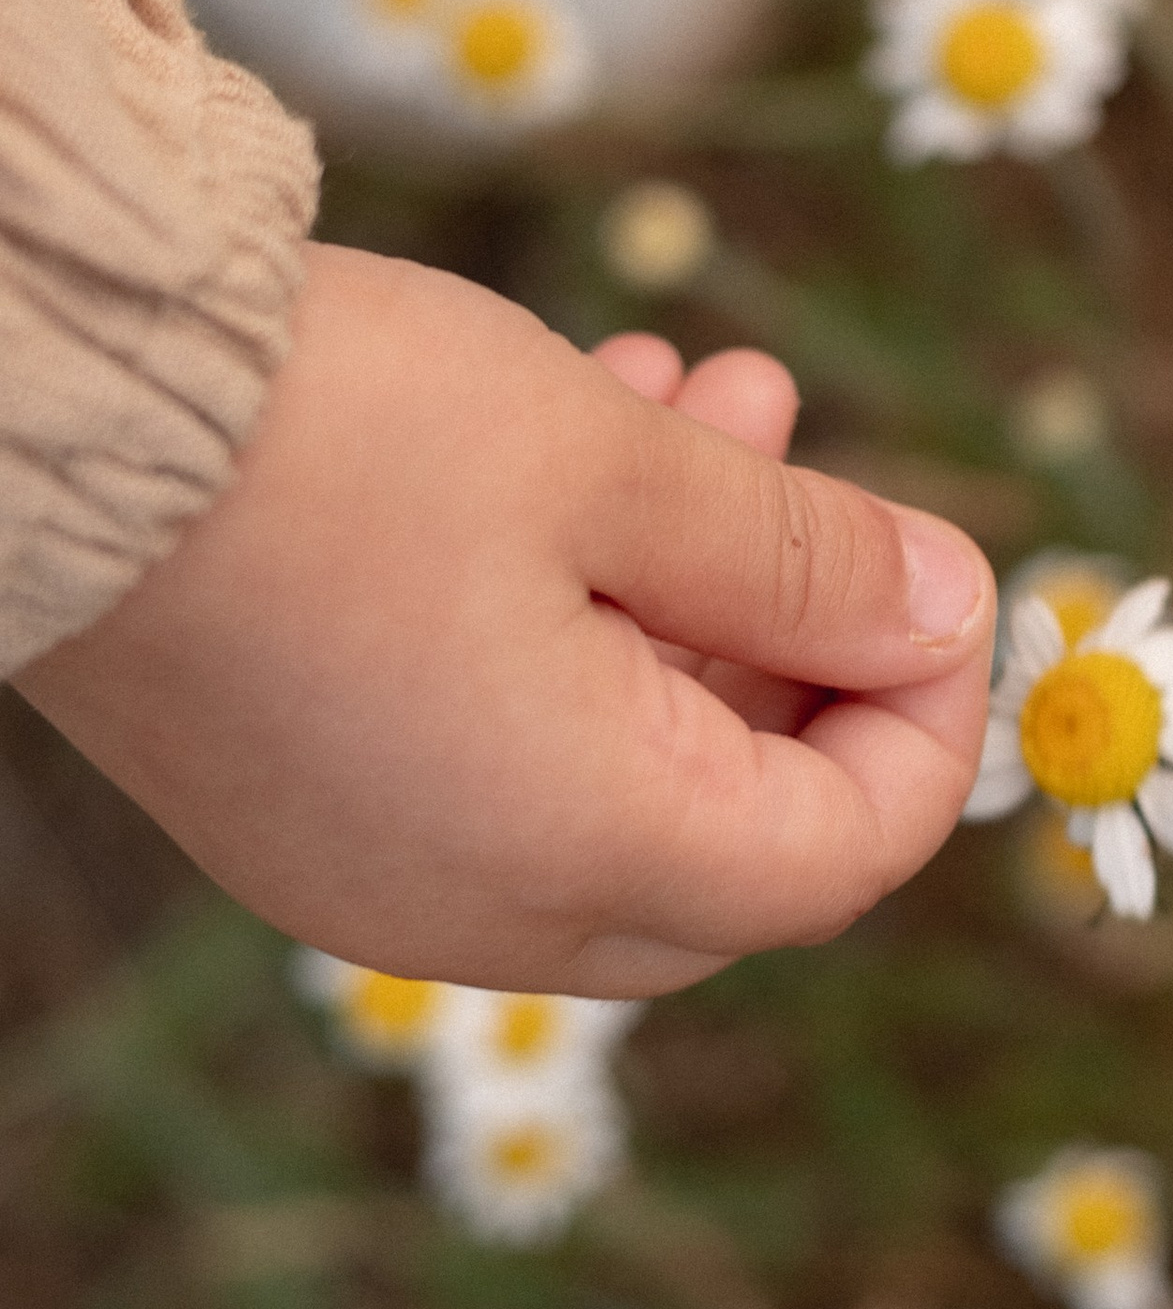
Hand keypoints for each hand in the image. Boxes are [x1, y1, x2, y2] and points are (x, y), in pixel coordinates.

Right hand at [17, 244, 994, 997]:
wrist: (42, 412)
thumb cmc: (336, 435)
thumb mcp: (614, 465)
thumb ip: (803, 559)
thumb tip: (946, 612)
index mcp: (579, 855)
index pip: (842, 856)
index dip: (929, 719)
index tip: (945, 570)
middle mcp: (478, 907)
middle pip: (738, 836)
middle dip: (809, 655)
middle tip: (829, 493)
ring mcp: (378, 865)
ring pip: (620, 767)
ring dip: (696, 599)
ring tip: (721, 402)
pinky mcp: (308, 799)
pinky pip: (503, 746)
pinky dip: (580, 618)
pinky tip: (600, 437)